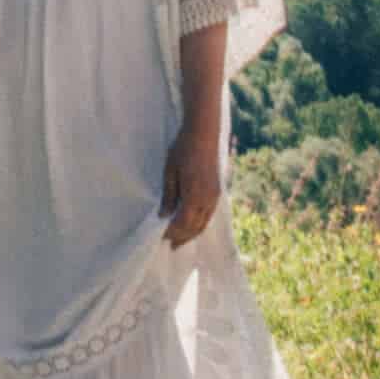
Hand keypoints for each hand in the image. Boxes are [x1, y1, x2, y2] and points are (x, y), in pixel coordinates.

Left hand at [160, 123, 221, 247]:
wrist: (204, 133)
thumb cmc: (183, 149)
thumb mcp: (170, 171)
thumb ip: (169, 195)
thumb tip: (164, 215)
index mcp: (194, 195)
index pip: (182, 223)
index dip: (172, 232)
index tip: (161, 236)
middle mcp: (208, 199)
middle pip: (195, 227)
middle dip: (182, 237)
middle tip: (171, 245)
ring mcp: (215, 196)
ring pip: (204, 223)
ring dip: (192, 233)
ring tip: (181, 240)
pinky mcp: (218, 191)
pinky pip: (209, 214)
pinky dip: (200, 223)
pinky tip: (193, 224)